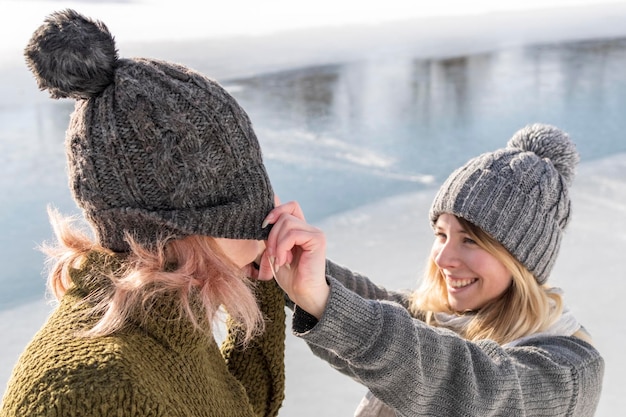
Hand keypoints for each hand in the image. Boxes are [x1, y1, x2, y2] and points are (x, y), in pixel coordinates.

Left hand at [260, 201, 329, 318]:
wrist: (304, 294)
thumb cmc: (290, 277)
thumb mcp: (275, 252)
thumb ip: (272, 236)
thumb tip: (264, 221)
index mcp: (301, 230)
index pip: (290, 206)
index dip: (275, 211)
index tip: (263, 227)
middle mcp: (310, 229)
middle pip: (284, 215)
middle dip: (271, 234)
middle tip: (271, 255)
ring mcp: (315, 233)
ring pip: (287, 223)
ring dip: (276, 243)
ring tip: (279, 260)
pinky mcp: (317, 239)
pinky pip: (293, 234)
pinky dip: (282, 247)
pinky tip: (284, 261)